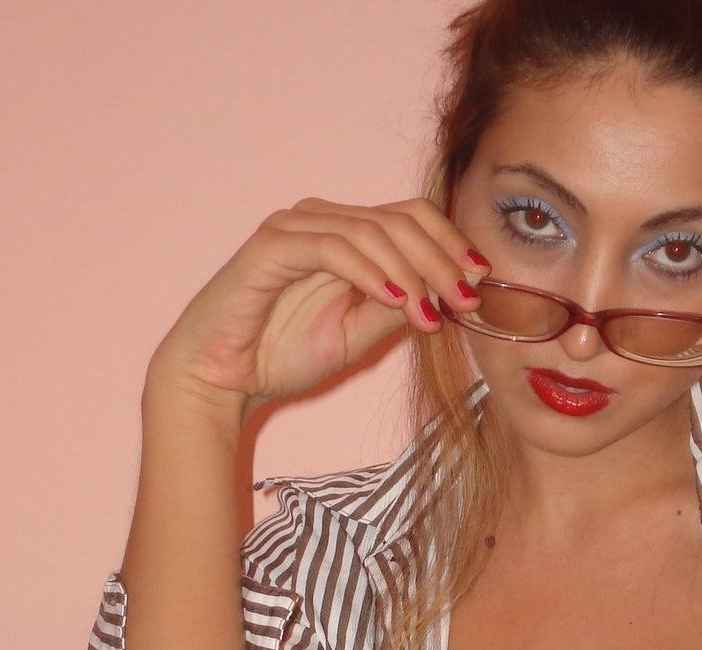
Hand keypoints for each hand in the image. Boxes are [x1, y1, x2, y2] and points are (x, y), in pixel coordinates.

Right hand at [146, 195, 491, 420]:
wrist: (222, 380)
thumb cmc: (281, 356)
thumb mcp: (358, 337)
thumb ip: (397, 312)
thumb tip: (447, 297)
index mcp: (347, 236)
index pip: (412, 218)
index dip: (451, 245)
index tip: (479, 283)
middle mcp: (324, 220)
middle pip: (400, 219)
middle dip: (441, 259)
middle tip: (466, 299)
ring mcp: (296, 228)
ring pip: (371, 230)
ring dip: (410, 271)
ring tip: (430, 311)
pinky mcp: (272, 245)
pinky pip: (330, 246)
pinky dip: (367, 271)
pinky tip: (392, 298)